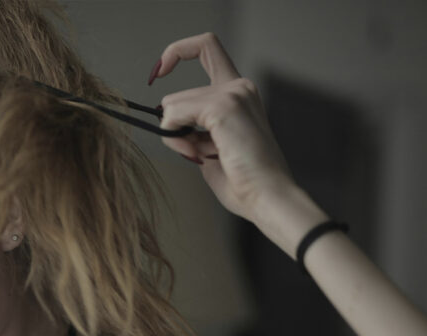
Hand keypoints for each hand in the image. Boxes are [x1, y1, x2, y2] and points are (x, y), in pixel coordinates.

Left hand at [152, 32, 296, 220]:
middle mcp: (239, 86)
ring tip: (200, 156)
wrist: (268, 197)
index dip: (177, 52)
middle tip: (190, 153)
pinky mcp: (224, 107)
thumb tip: (166, 119)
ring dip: (175, 136)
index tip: (158, 72)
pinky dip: (175, 138)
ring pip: (172, 105)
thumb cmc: (243, 181)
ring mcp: (233, 94)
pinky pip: (174, 114)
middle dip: (173, 128)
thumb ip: (193, 128)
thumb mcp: (211, 147)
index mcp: (239, 92)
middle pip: (177, 95)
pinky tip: (197, 154)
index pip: (206, 47)